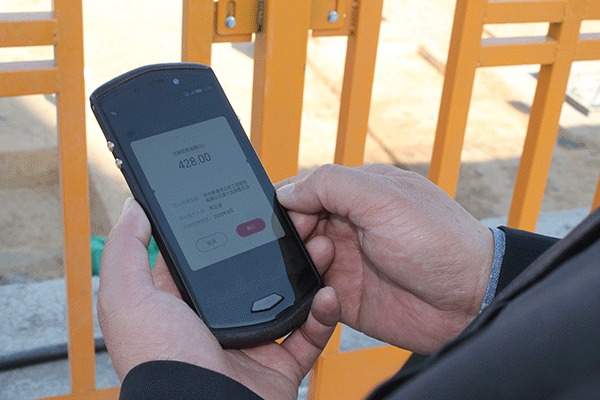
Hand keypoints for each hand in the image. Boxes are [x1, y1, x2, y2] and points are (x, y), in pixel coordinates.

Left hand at [97, 199, 339, 399]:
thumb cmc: (161, 362)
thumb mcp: (128, 299)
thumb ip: (127, 252)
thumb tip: (135, 209)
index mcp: (181, 305)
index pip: (205, 257)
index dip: (223, 230)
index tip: (245, 204)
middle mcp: (216, 323)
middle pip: (252, 274)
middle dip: (274, 247)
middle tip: (293, 221)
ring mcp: (250, 343)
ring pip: (286, 297)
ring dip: (305, 272)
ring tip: (318, 246)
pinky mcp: (278, 364)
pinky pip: (309, 334)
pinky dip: (322, 314)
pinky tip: (326, 293)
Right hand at [275, 164, 493, 353]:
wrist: (469, 301)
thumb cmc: (439, 242)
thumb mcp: (383, 197)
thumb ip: (330, 185)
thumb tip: (286, 190)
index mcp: (358, 195)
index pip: (307, 190)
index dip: (289, 201)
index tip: (283, 215)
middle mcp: (350, 226)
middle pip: (298, 225)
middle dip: (292, 233)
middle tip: (310, 239)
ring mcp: (348, 261)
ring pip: (300, 260)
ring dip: (302, 262)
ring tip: (326, 260)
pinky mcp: (347, 297)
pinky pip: (312, 295)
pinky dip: (310, 295)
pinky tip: (328, 294)